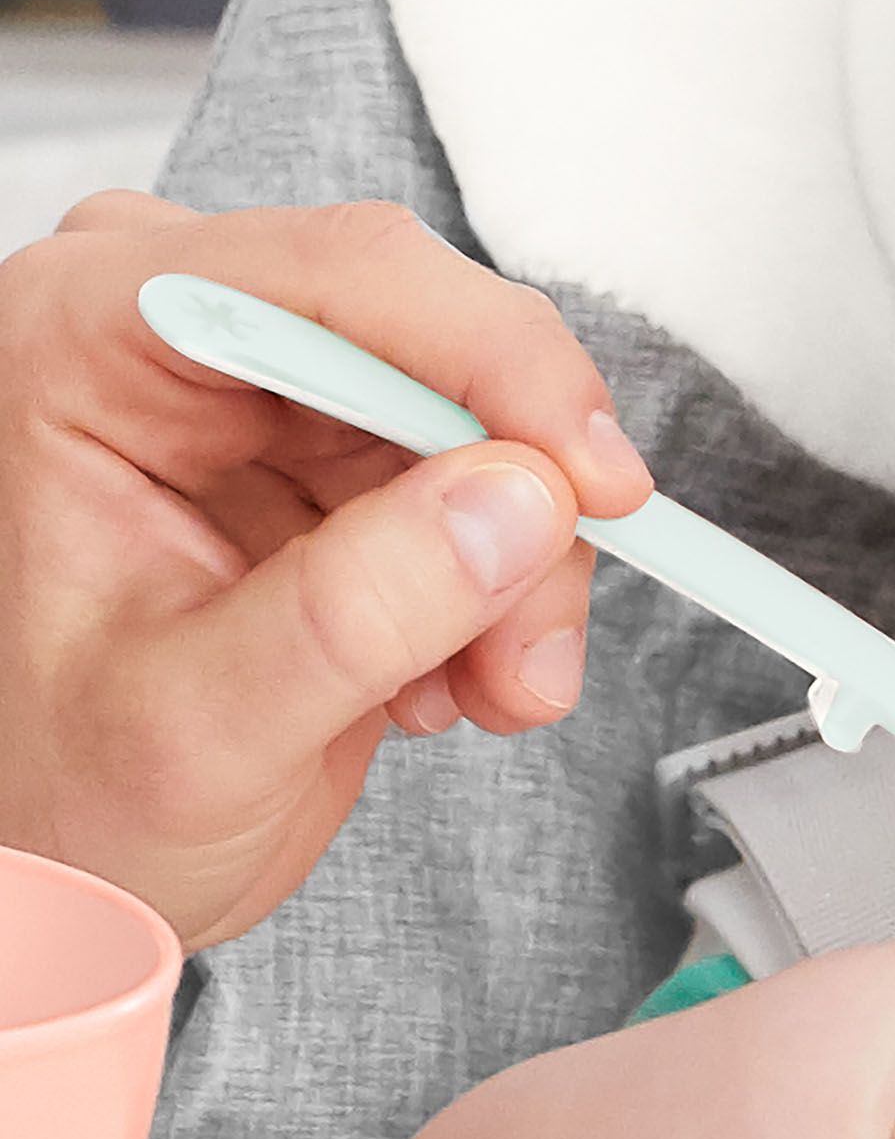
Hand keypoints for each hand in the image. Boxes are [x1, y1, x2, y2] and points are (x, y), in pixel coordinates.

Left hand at [0, 194, 652, 951]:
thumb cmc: (57, 793)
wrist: (61, 862)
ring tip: (485, 691)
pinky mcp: (331, 446)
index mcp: (81, 341)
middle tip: (533, 641)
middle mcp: (174, 333)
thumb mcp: (197, 728)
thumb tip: (519, 501)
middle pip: (433, 339)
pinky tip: (448, 672)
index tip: (594, 480)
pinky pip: (489, 474)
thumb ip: (353, 613)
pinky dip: (506, 583)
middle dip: (519, 496)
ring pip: (486, 418)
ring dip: (523, 564)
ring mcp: (261, 386)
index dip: (495, 361)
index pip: (337, 276)